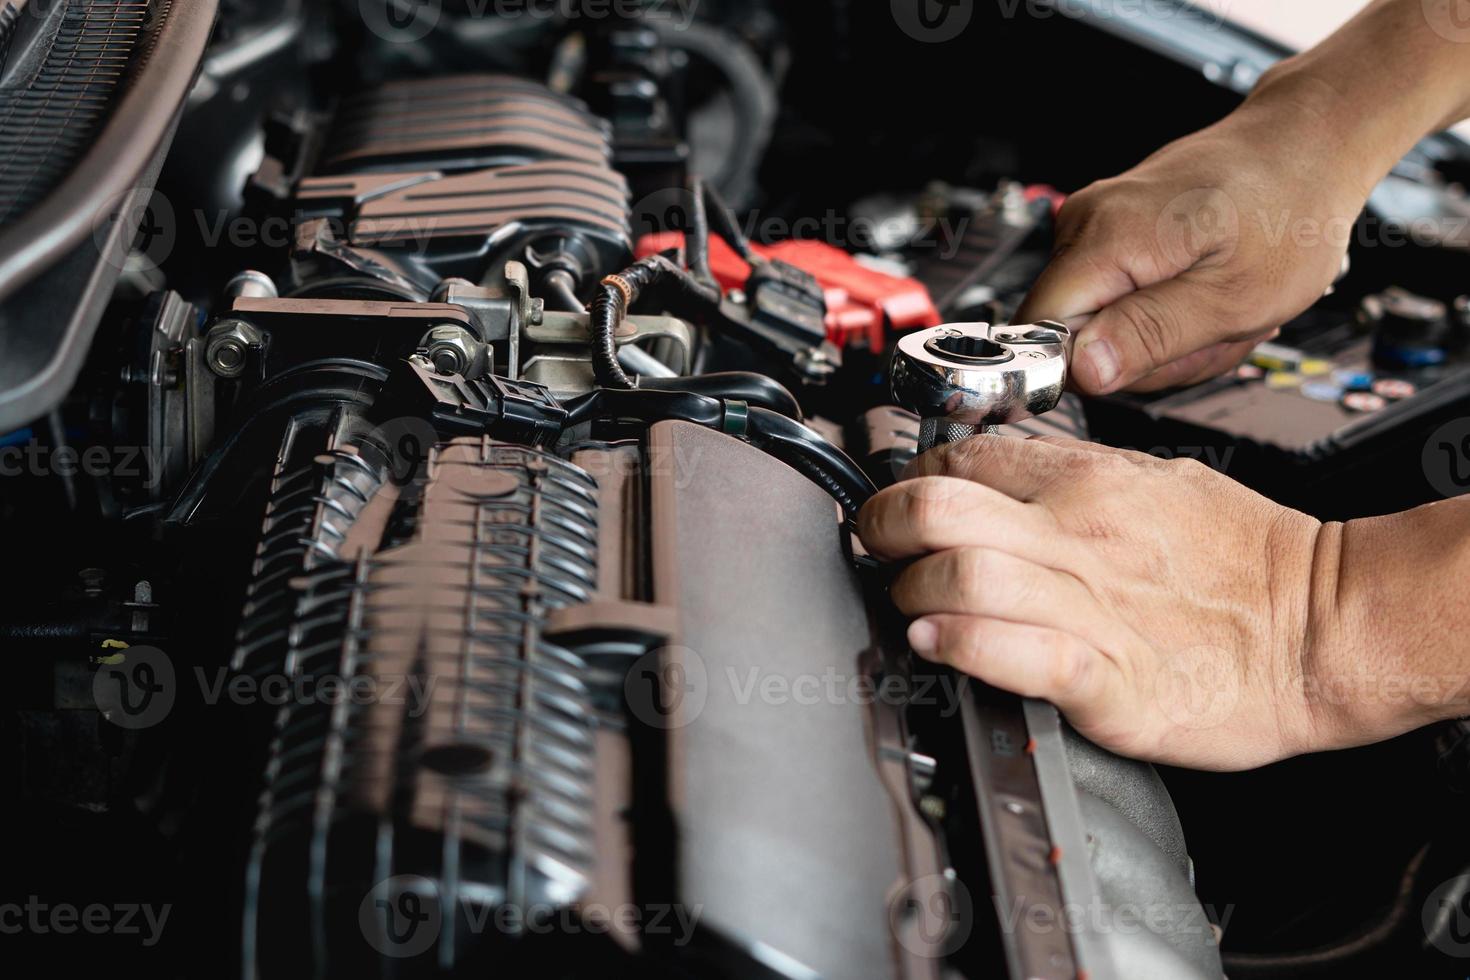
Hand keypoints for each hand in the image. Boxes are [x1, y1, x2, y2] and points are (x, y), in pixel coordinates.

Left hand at [858, 435, 1333, 770]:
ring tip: (909, 603)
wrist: (1327, 625)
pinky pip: (1013, 650)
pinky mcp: (1107, 677)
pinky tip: (937, 644)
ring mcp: (1092, 604)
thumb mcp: (1156, 481)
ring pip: (961, 574)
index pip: (961, 456)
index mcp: (1089, 480)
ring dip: (911, 591)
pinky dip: (961, 646)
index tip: (898, 503)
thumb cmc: (1247, 561)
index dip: (909, 477)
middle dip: (882, 524)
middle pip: (938, 505)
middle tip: (876, 544)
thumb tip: (1005, 476)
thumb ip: (1075, 481)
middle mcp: (1079, 533)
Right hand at [1016, 95, 1372, 394]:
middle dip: (1142, 356)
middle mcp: (1085, 224)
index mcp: (1108, 237)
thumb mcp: (1235, 296)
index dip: (1089, 367)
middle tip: (1210, 331)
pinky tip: (1203, 291)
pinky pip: (1114, 302)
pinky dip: (1162, 313)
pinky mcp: (1108, 230)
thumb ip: (1152, 334)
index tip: (1155, 357)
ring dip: (1161, 338)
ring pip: (1096, 326)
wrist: (1306, 145)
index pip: (1040, 332)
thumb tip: (1083, 371)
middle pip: (1071, 337)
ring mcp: (1094, 224)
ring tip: (1215, 307)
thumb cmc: (1288, 211)